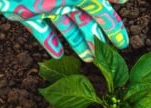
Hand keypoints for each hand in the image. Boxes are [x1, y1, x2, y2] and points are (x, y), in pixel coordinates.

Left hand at [0, 0, 128, 61]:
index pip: (103, 13)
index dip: (114, 29)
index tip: (123, 45)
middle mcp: (66, 0)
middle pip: (85, 23)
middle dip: (96, 40)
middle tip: (103, 58)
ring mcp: (46, 7)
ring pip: (66, 28)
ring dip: (77, 44)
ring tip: (87, 59)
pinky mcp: (27, 14)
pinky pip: (41, 31)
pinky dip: (49, 43)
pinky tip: (58, 55)